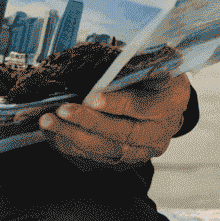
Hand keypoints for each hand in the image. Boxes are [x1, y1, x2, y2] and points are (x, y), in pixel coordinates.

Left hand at [39, 74, 191, 168]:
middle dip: (88, 123)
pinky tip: (53, 135)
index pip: (140, 108)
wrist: (170, 107)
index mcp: (167, 107)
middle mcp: (155, 136)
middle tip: (61, 111)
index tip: (91, 97)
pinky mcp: (123, 163)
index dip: (115, 104)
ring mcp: (139, 154)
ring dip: (74, 138)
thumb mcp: (157, 65)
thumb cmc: (159, 79)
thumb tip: (112, 56)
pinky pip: (95, 161)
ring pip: (105, 152)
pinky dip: (72, 149)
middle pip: (120, 134)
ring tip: (49, 123)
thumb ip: (137, 64)